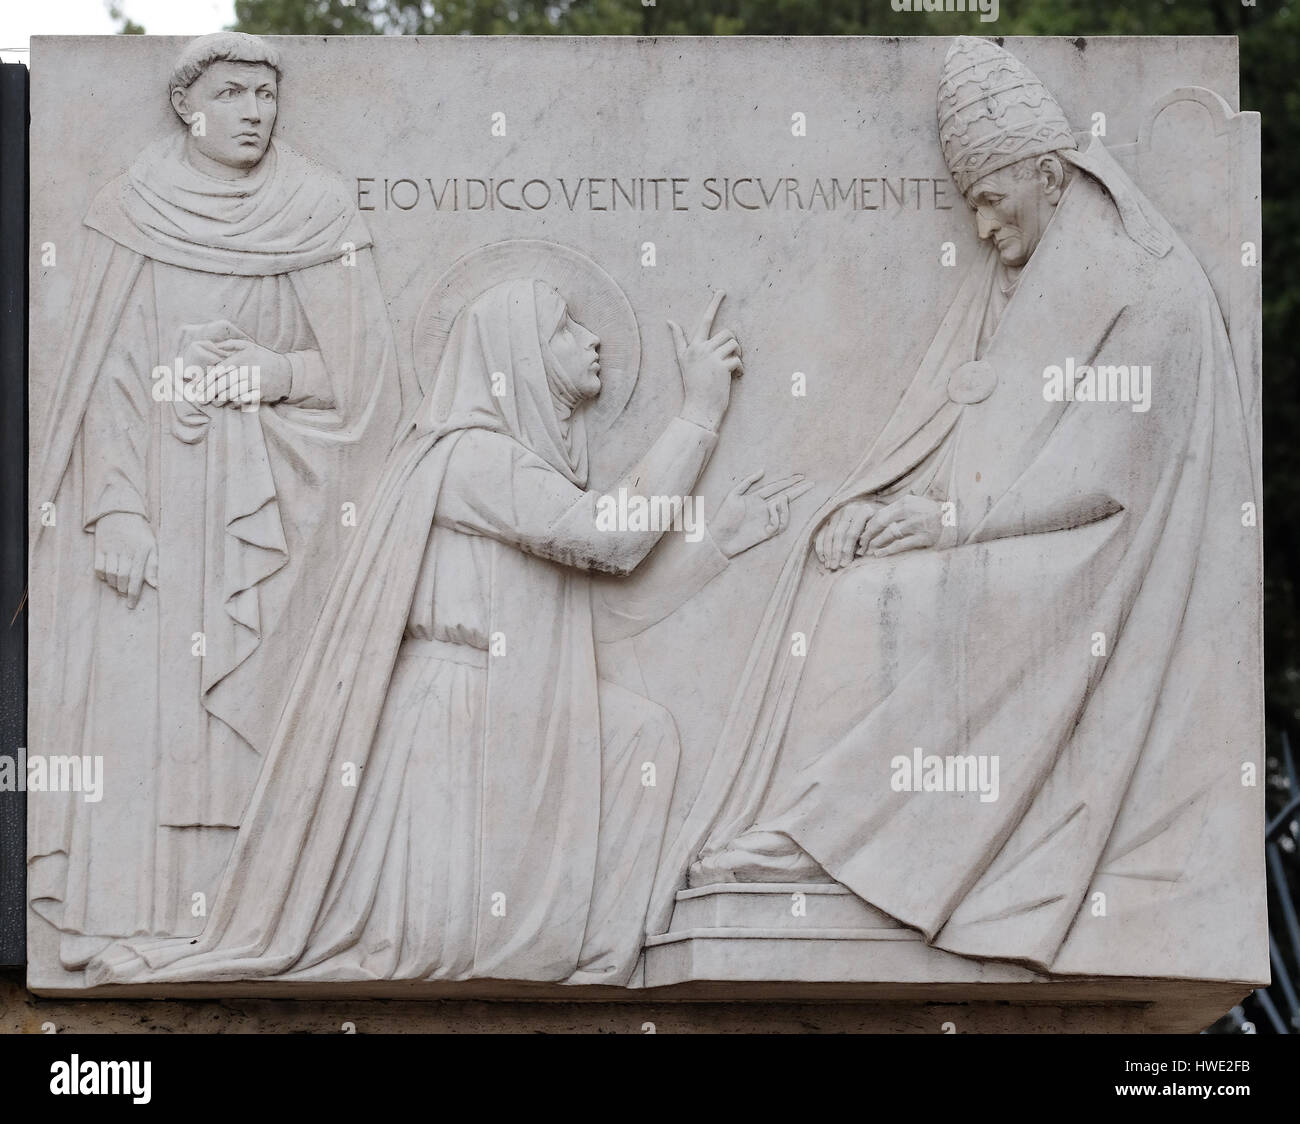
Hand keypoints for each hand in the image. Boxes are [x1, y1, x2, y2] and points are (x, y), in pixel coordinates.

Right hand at [93, 512, 157, 608]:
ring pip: (110, 574)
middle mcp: (126, 551)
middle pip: (122, 578)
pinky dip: (102, 576)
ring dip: (114, 584)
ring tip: (119, 586)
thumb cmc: (139, 532)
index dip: (133, 594)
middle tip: (125, 595)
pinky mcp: (100, 548)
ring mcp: (111, 549)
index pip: (136, 578)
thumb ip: (154, 566)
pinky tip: (108, 577)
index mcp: (141, 551)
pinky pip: (98, 567)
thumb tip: (156, 585)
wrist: (120, 512)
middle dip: (123, 590)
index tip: (131, 605)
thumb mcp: (152, 546)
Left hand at [189, 339, 291, 406]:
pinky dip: (235, 404)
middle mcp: (248, 370)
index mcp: (242, 358)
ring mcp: (255, 383)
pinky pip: (244, 401)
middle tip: (202, 399)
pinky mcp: (262, 394)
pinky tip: (231, 404)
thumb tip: (212, 345)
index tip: (197, 387)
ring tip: (215, 402)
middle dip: (209, 393)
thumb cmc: (265, 359)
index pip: (219, 371)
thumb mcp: (249, 346)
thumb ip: (230, 345)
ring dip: (221, 400)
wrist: (289, 373)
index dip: (206, 380)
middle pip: (223, 384)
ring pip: (232, 394)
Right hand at [669, 291, 741, 429]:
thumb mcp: (683, 360)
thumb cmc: (694, 384)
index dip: (714, 304)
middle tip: (732, 357)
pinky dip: (740, 369)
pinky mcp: (722, 367)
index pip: (705, 320)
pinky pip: (738, 360)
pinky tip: (736, 377)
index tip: (722, 291)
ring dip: (738, 355)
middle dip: (733, 344)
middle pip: (727, 332)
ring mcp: (712, 358)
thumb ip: (679, 340)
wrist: (699, 407)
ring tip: (732, 367)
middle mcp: (702, 349)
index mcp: (694, 346)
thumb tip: (669, 321)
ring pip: (734, 344)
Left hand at [710, 470, 812, 557]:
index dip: (788, 482)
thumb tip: (763, 470)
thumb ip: (747, 482)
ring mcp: (766, 520)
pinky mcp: (766, 532)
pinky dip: (777, 516)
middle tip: (810, 484)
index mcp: (756, 498)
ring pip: (784, 513)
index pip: (776, 488)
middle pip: (785, 498)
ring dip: (785, 506)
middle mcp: (763, 509)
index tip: (801, 477)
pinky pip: (778, 524)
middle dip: (797, 491)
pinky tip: (772, 512)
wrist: (719, 537)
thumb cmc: (723, 516)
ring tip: (781, 500)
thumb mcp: (733, 495)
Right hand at [814, 500, 879, 569]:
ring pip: (829, 534)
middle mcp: (849, 510)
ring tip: (829, 566)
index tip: (845, 564)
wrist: (874, 515)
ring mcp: (838, 514)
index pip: (852, 533)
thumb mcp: (879, 532)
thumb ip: (869, 540)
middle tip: (835, 567)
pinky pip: (822, 534)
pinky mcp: (830, 519)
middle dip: (836, 553)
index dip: (847, 550)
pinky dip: (821, 547)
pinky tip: (823, 559)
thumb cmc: (879, 527)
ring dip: (828, 552)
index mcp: (863, 511)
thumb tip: (860, 553)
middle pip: (839, 534)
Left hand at [858, 495, 944, 556]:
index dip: (868, 524)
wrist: (956, 520)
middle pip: (881, 522)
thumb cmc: (931, 513)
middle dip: (868, 534)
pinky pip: (900, 545)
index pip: (880, 513)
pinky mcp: (923, 538)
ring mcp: (916, 525)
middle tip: (860, 543)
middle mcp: (910, 511)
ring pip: (889, 534)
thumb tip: (876, 520)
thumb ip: (898, 510)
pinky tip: (879, 554)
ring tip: (868, 549)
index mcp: (905, 502)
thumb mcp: (915, 504)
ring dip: (875, 542)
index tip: (862, 532)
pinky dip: (887, 550)